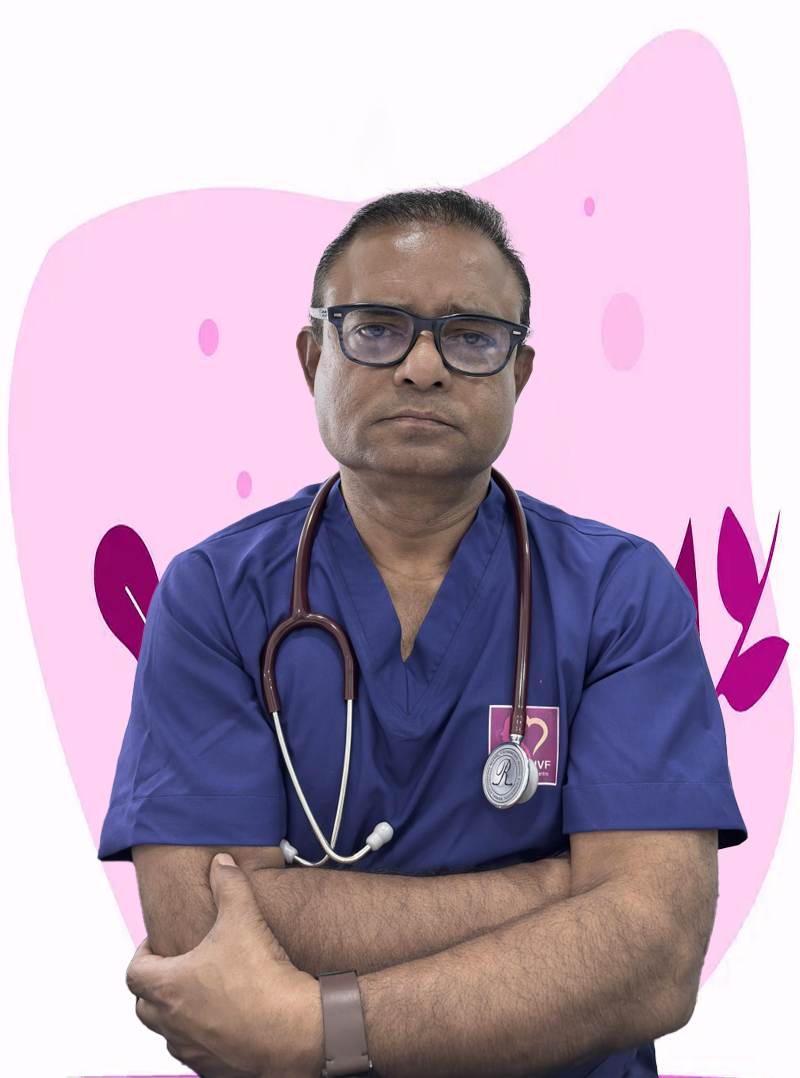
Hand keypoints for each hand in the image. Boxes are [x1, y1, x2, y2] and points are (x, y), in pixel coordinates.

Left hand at [126, 853, 322, 1076]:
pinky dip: (201, 1034)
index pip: (134, 972)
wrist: (293, 1030)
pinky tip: (227, 1017)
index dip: (143, 953)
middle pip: (144, 1006)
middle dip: (155, 984)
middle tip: (179, 966)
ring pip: (168, 1032)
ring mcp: (192, 1049)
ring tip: (203, 991)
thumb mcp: (244, 918)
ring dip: (177, 1012)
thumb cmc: (261, 976)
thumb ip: (229, 884)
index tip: (160, 943)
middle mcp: (172, 1023)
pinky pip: (195, 1050)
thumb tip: (220, 862)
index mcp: (169, 987)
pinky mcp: (213, 1067)